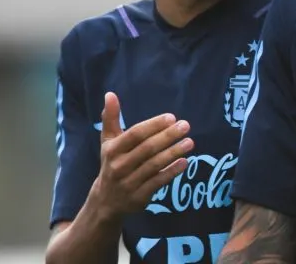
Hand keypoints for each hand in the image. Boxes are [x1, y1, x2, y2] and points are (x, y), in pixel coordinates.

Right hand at [90, 92, 192, 220]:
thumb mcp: (108, 141)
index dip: (153, 125)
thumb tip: (110, 94)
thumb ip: (111, 118)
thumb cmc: (112, 163)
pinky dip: (172, 172)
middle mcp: (119, 166)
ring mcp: (129, 182)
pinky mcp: (139, 196)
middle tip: (186, 126)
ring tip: (190, 142)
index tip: (171, 117)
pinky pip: (158, 182)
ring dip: (173, 152)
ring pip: (154, 165)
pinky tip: (185, 162)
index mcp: (112, 149)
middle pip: (147, 149)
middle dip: (168, 136)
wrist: (105, 201)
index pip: (135, 135)